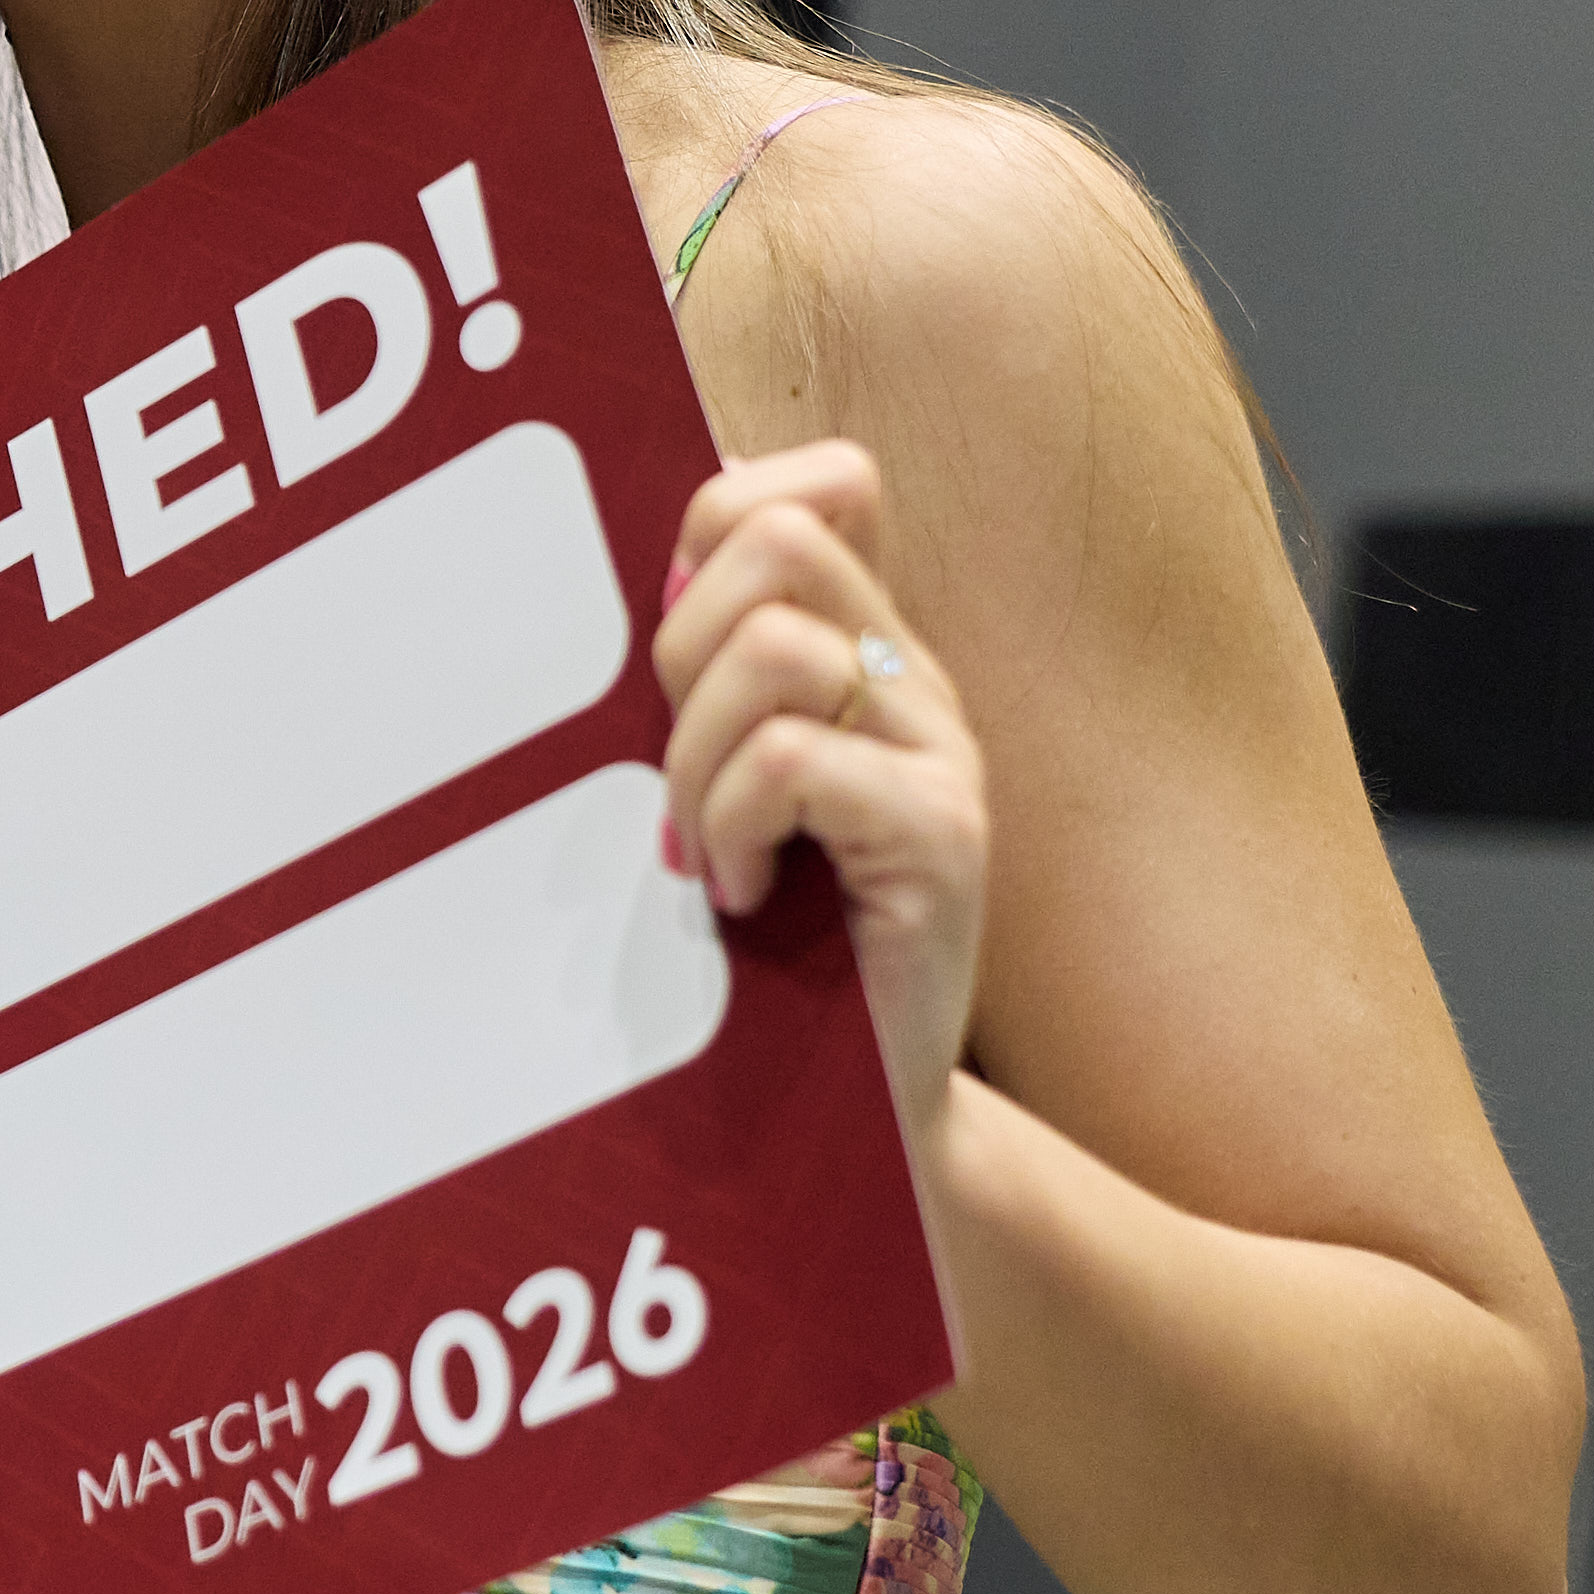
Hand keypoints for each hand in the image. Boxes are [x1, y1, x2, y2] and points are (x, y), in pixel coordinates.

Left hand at [658, 443, 985, 1146]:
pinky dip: (734, 823)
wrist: (846, 1110)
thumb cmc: (751, 946)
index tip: (671, 640)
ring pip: (779, 649)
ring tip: (707, 850)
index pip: (824, 484)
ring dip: (697, 756)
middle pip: (777, 540)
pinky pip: (795, 759)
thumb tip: (645, 571)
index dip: (718, 518)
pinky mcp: (948, 836)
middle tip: (680, 774)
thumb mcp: (706, 783)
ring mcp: (945, 754)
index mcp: (863, 650)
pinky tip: (739, 893)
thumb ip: (693, 679)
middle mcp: (917, 681)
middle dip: (680, 649)